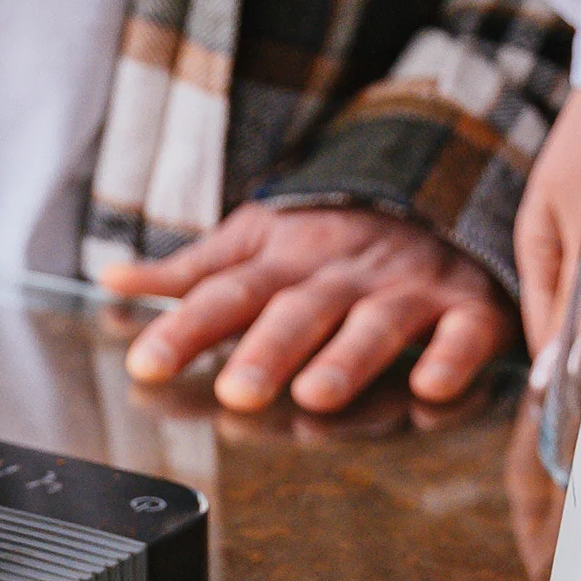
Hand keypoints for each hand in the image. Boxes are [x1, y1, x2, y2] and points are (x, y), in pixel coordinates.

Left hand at [100, 204, 514, 413]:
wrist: (442, 184)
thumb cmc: (332, 235)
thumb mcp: (257, 239)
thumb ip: (190, 270)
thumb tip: (113, 279)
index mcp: (282, 261)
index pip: (223, 295)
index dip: (183, 330)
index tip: (145, 365)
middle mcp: (339, 275)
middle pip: (298, 311)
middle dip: (267, 351)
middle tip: (236, 393)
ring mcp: (405, 289)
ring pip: (375, 322)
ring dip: (347, 358)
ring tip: (316, 395)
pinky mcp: (468, 305)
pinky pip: (466, 330)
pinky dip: (453, 356)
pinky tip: (431, 385)